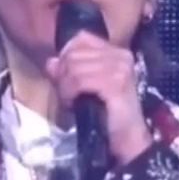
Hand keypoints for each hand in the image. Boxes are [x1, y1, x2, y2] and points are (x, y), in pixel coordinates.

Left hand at [44, 31, 151, 165]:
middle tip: (66, 94)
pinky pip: (78, 81)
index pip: (82, 38)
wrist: (127, 141)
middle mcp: (121, 56)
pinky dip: (69, 93)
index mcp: (117, 53)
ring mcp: (120, 69)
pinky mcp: (115, 84)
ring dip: (64, 86)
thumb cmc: (107, 115)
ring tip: (70, 101)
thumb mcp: (85, 89)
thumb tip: (51, 61)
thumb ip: (69, 72)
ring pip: (73, 67)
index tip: (65, 76)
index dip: (67, 55)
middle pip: (74, 53)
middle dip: (63, 74)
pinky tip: (72, 104)